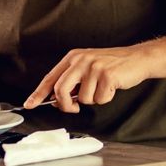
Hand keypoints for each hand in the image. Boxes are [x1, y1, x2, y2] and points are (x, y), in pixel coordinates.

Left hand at [24, 46, 148, 112]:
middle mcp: (80, 60)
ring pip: (83, 98)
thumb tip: (56, 100)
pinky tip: (111, 87)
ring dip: (93, 99)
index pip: (50, 78)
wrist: (136, 59)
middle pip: (61, 90)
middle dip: (66, 105)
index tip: (30, 104)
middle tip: (75, 108)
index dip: (38, 93)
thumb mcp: (86, 67)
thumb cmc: (111, 65)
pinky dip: (106, 98)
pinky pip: (100, 99)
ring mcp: (93, 67)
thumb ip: (71, 81)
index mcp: (72, 58)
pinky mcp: (107, 75)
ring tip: (102, 88)